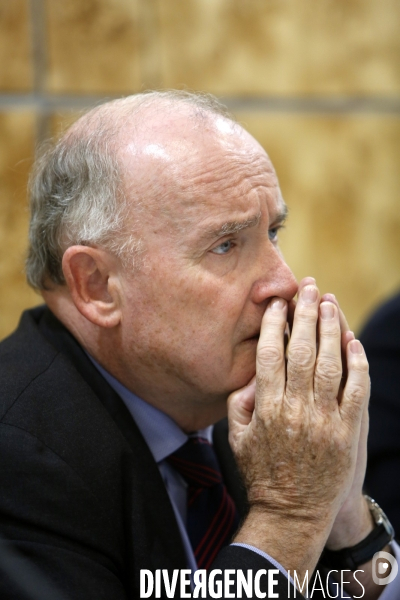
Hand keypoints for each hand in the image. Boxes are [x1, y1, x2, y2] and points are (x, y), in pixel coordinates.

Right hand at [228, 279, 369, 574]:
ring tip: (329, 302)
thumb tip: (251, 373)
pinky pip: (356, 389)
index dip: (273, 323)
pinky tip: (352, 340)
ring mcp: (324, 419)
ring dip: (331, 328)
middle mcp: (294, 408)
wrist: (293, 513)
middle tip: (307, 287)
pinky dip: (356, 362)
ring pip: (330, 363)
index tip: (277, 303)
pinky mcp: (348, 431)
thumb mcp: (237, 439)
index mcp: (265, 407)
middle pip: (302, 349)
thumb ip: (239, 403)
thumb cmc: (262, 473)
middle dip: (304, 313)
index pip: (270, 353)